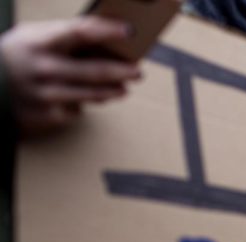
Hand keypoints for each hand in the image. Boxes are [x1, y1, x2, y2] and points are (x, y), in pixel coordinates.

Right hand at [0, 16, 140, 136]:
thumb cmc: (16, 57)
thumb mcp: (32, 37)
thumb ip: (64, 35)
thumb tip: (105, 35)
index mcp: (39, 42)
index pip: (80, 32)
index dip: (107, 30)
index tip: (128, 31)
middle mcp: (43, 68)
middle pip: (95, 71)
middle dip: (122, 71)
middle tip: (137, 72)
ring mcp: (46, 94)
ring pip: (92, 94)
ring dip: (112, 91)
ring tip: (123, 89)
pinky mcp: (48, 115)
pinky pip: (77, 110)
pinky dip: (83, 104)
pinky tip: (82, 100)